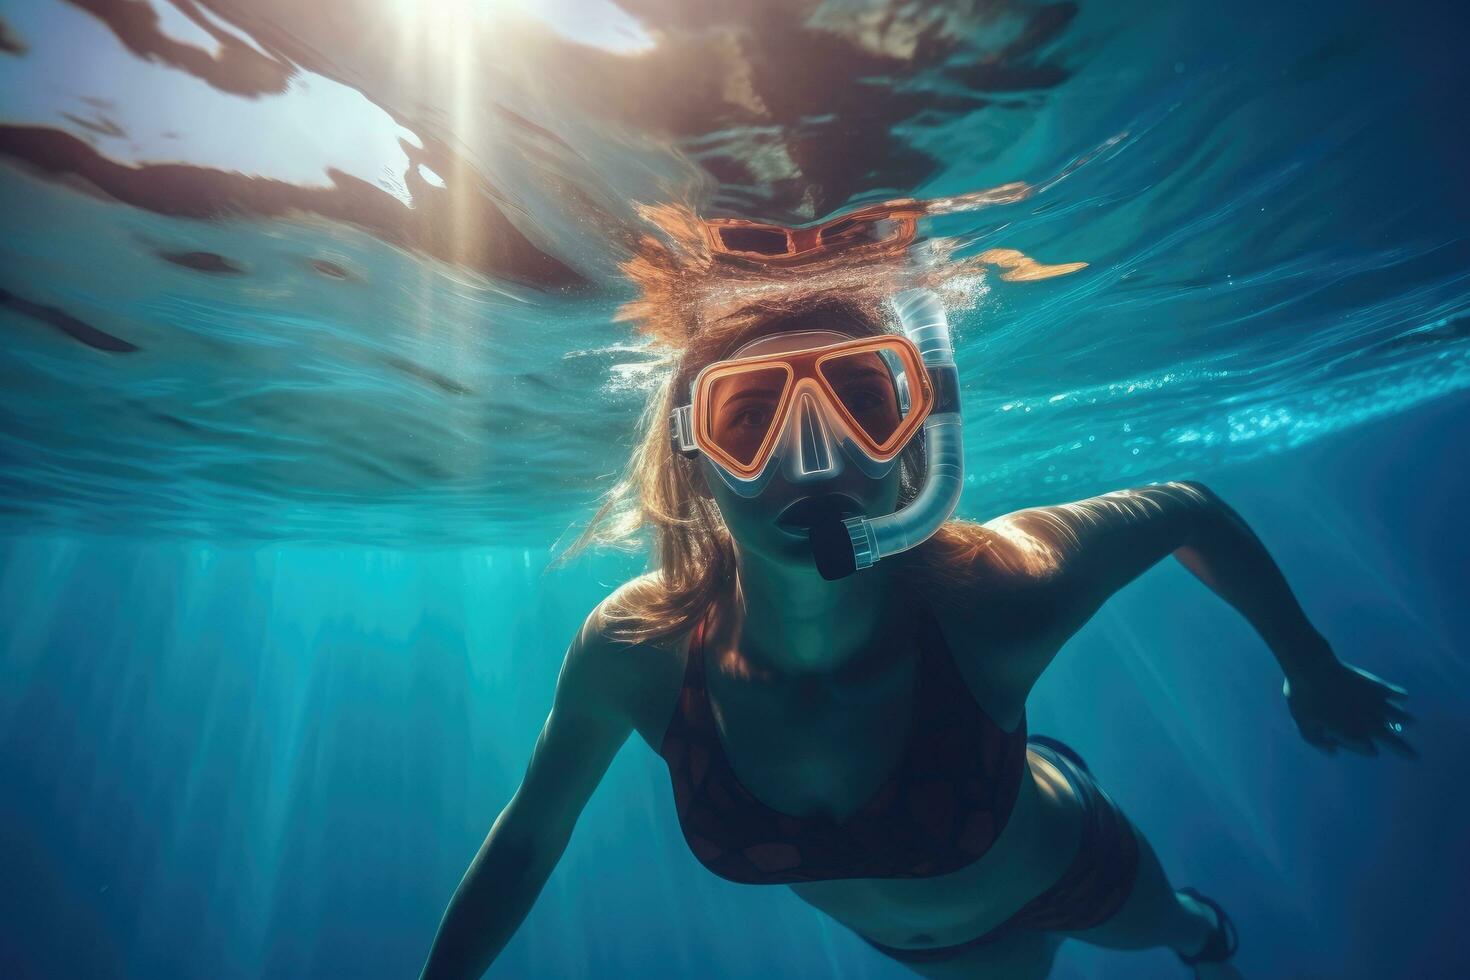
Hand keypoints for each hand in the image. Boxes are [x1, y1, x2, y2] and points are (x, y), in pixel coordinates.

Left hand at [1283, 658, 1414, 757]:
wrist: (1312, 668)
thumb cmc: (1304, 698)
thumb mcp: (1303, 725)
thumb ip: (1318, 743)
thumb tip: (1334, 752)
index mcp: (1353, 735)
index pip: (1369, 750)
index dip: (1363, 748)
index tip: (1355, 742)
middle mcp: (1370, 723)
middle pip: (1394, 742)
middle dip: (1404, 750)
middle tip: (1415, 757)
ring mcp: (1376, 705)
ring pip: (1400, 718)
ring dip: (1405, 721)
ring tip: (1410, 723)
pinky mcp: (1377, 687)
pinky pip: (1396, 694)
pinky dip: (1400, 696)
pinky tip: (1403, 698)